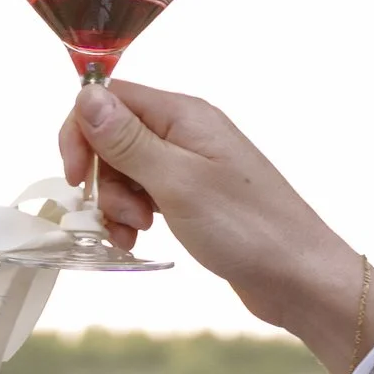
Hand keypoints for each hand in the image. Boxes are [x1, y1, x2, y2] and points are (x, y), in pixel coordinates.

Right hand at [57, 84, 373, 373]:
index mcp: (184, 115)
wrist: (298, 276)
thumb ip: (128, 140)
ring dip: (118, 204)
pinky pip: (145, 196)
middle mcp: (187, 132)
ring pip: (126, 171)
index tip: (75, 178)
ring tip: (137, 233)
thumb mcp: (176, 182)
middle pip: (113, 137)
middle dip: (104, 179)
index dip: (82, 133)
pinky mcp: (194, 198)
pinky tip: (140, 241)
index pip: (110, 98)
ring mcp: (191, 166)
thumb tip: (86, 97)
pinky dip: (133, 218)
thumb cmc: (246, 228)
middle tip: (126, 215)